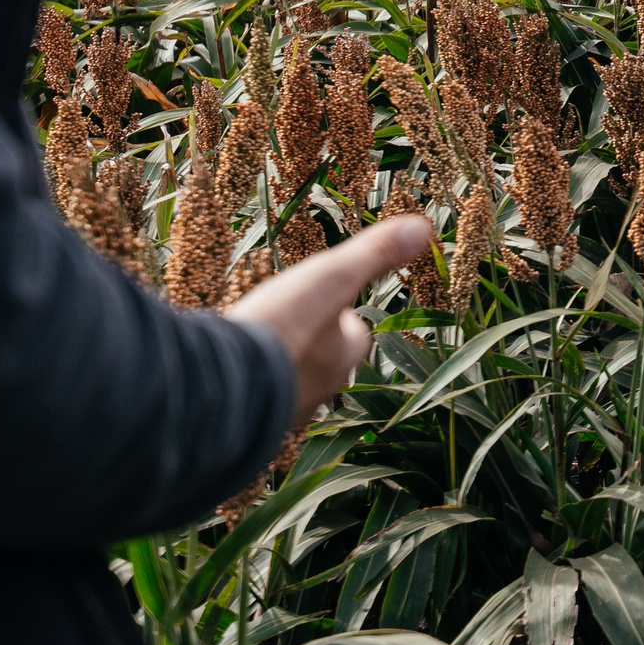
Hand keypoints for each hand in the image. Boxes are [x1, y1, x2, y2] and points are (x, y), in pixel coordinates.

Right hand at [224, 214, 432, 430]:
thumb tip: (422, 226)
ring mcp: (279, 408)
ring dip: (280, 362)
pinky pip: (252, 396)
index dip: (348, 319)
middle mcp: (317, 391)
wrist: (221, 385)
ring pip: (288, 381)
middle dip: (315, 344)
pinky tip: (231, 367)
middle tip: (296, 320)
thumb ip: (373, 253)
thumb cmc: (284, 328)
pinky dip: (246, 380)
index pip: (357, 338)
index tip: (336, 304)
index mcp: (342, 358)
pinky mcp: (243, 418)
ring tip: (262, 342)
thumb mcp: (332, 278)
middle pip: (324, 363)